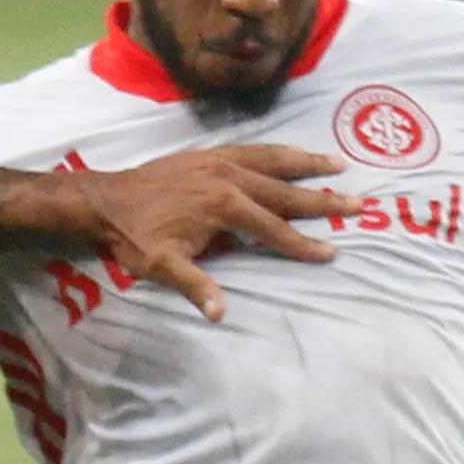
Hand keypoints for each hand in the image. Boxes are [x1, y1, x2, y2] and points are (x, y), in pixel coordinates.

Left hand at [80, 146, 359, 322]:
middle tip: (358, 202)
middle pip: (285, 191)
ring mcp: (220, 161)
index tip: (331, 251)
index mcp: (223, 206)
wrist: (105, 199)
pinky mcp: (209, 154)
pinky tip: (292, 154)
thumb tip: (220, 314)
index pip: (273, 229)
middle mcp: (229, 177)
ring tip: (337, 165)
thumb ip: (195, 286)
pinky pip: (254, 149)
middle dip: (322, 199)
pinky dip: (278, 151)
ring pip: (274, 161)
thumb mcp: (162, 266)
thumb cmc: (134, 237)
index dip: (302, 243)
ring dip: (307, 164)